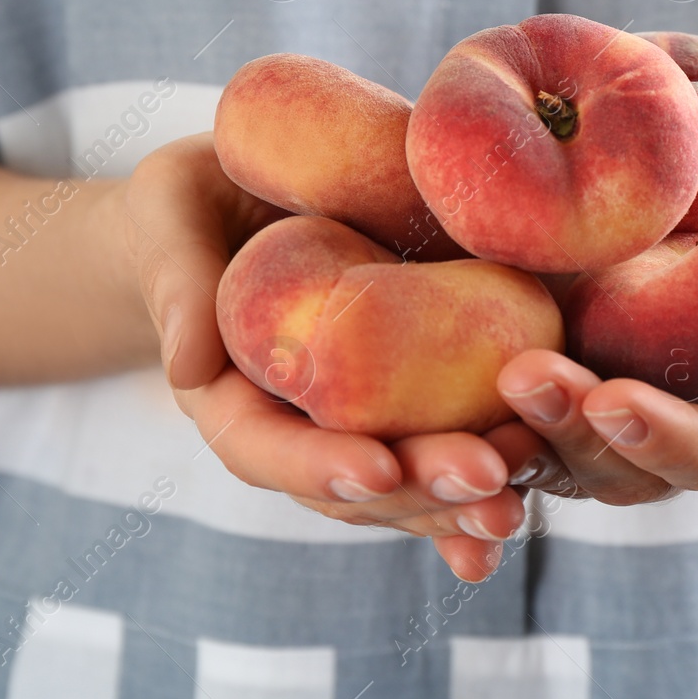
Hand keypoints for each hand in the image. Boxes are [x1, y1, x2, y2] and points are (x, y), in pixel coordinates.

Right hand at [124, 134, 534, 580]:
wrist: (236, 195)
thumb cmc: (191, 205)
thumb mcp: (170, 219)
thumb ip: (176, 284)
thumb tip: (187, 366)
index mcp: (231, 398)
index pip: (266, 452)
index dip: (320, 465)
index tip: (376, 467)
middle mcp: (297, 426)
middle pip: (355, 483)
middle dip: (419, 491)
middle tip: (484, 478)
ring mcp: (356, 420)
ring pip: (408, 482)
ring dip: (462, 498)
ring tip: (518, 495)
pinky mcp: (407, 397)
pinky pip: (447, 444)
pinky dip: (483, 483)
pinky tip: (526, 502)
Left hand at [495, 162, 697, 501]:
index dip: (663, 438)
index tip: (616, 401)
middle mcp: (661, 426)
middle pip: (613, 465)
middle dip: (569, 430)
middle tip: (524, 377)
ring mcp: (594, 398)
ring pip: (547, 448)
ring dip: (510, 424)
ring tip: (475, 369)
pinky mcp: (540, 358)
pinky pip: (496, 404)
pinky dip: (462, 404)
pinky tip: (420, 376)